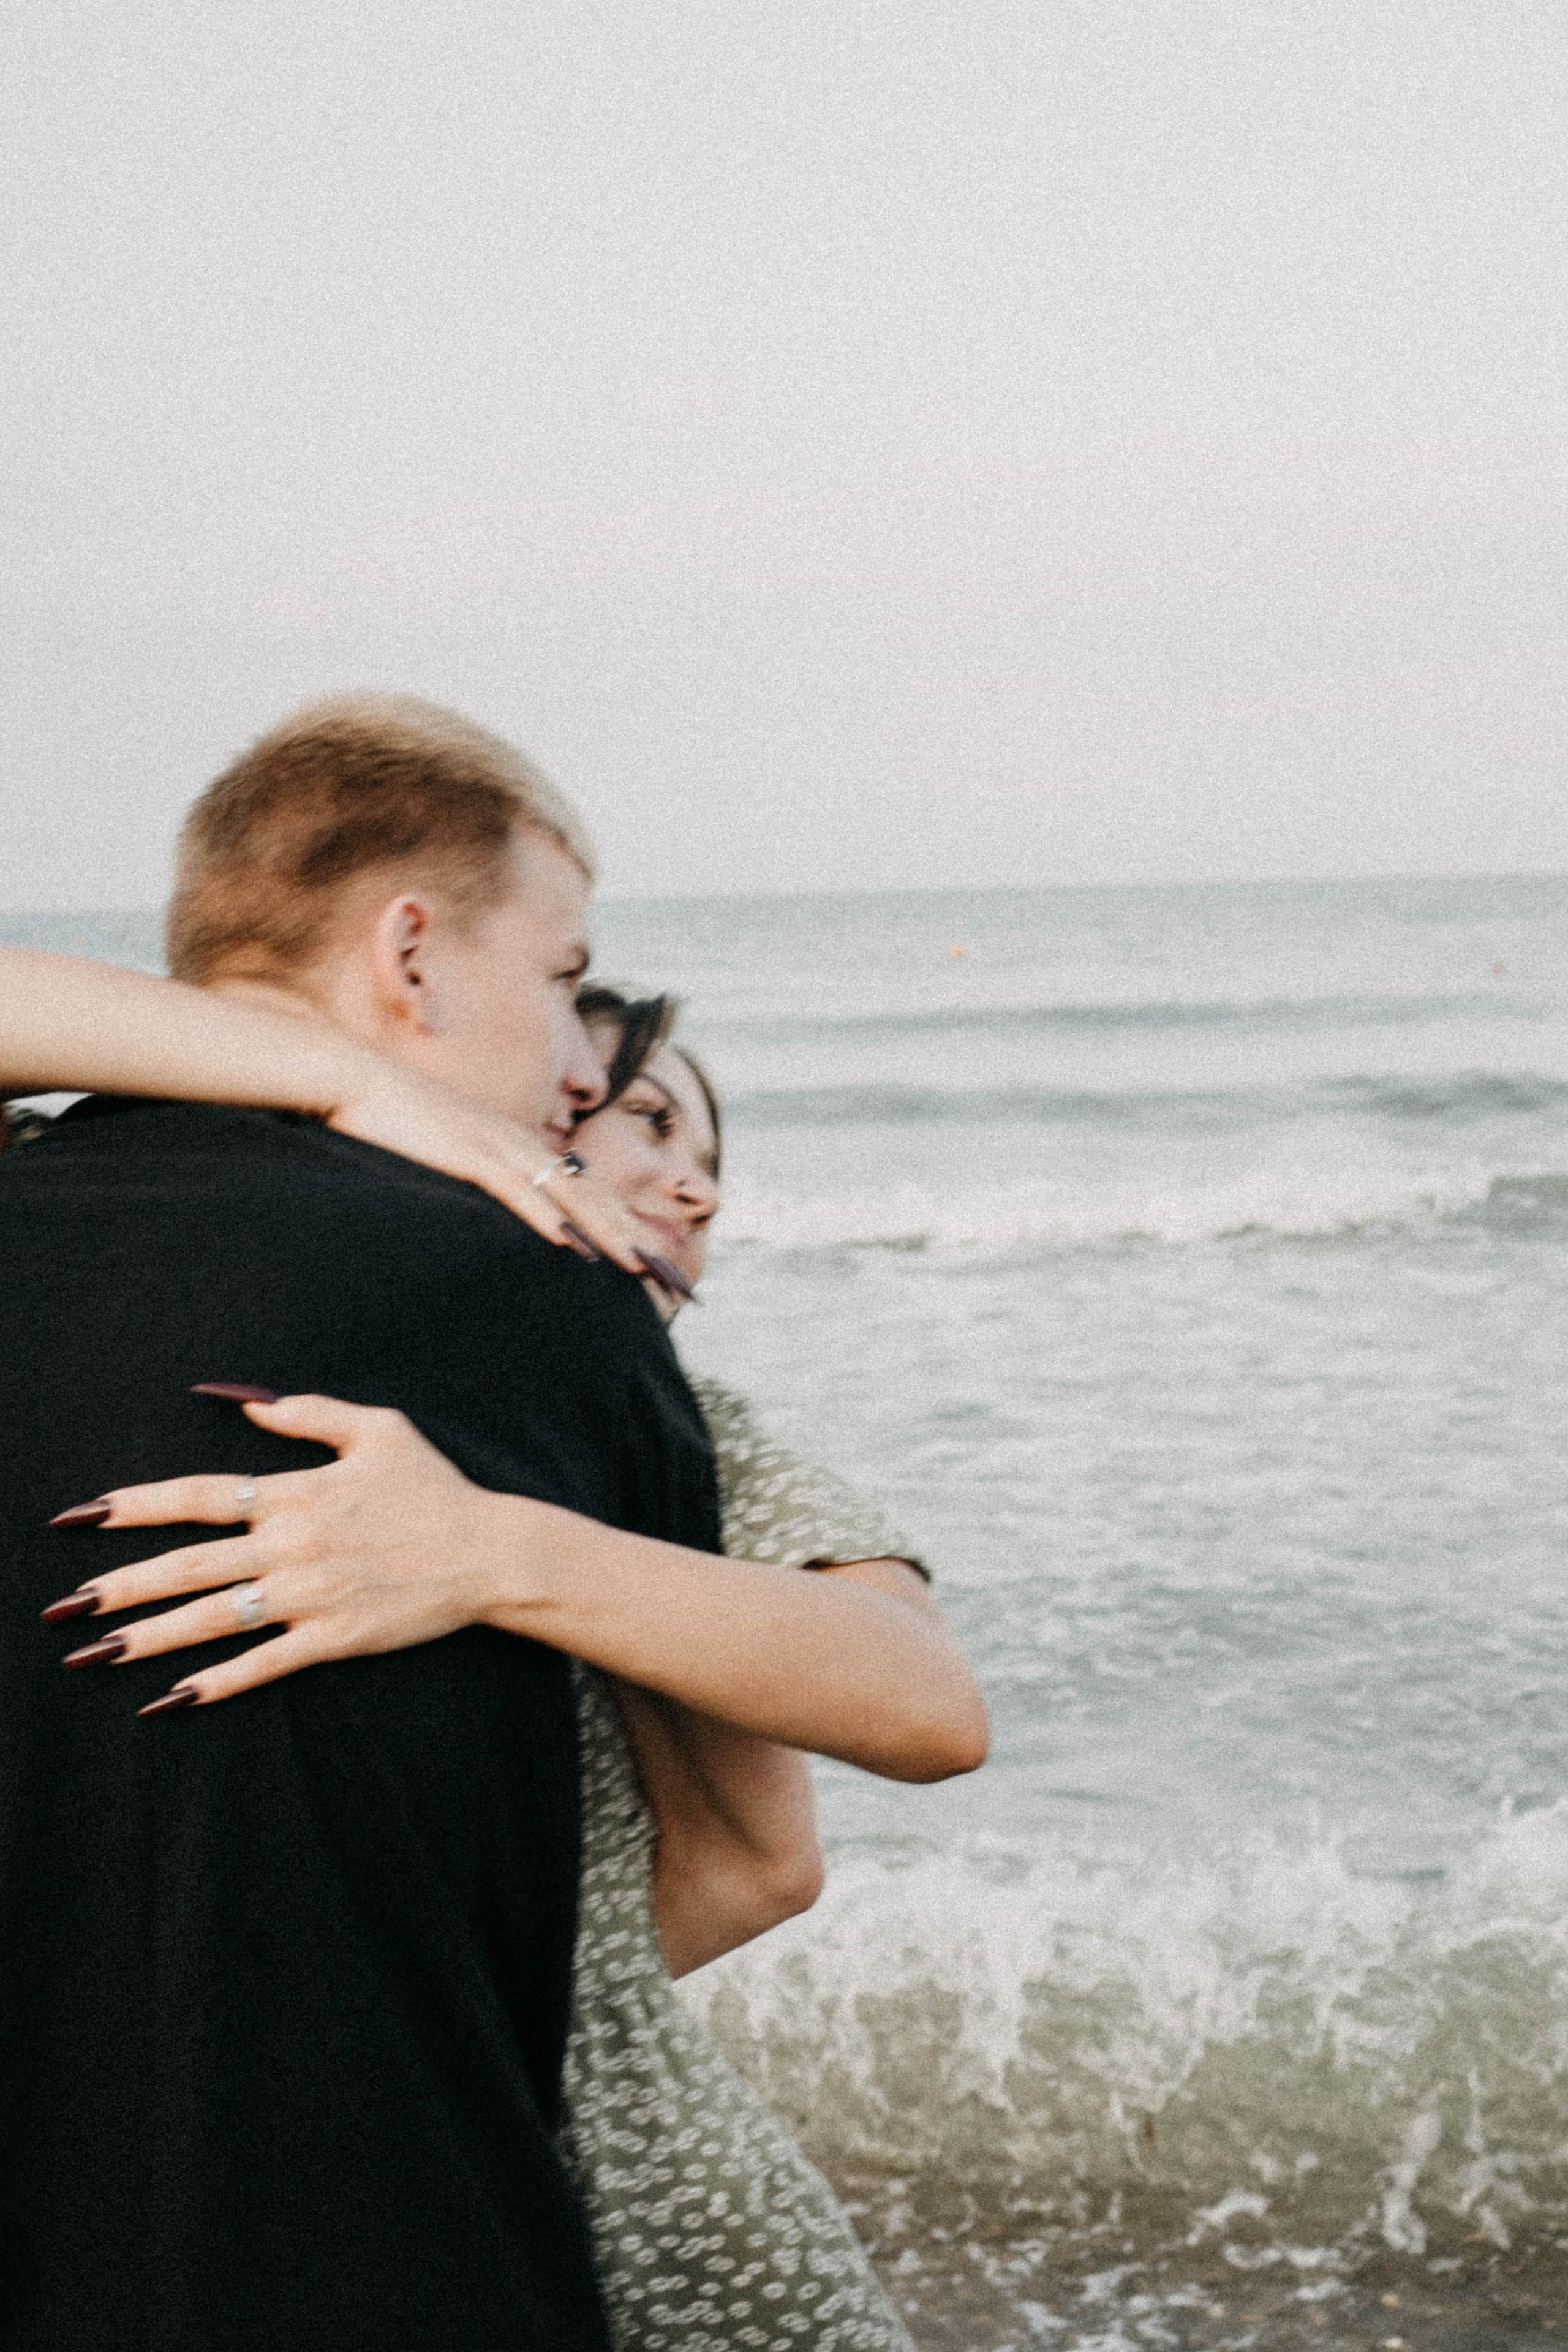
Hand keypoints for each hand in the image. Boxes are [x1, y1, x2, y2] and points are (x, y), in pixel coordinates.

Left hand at [45, 1394, 522, 1711]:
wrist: (489, 1551)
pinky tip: (166, 1700)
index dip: (133, 1506)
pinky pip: (262, 1666)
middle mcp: (291, 1546)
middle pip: (187, 1566)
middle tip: (62, 1606)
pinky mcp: (333, 1639)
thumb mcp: (377, 1429)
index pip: (197, 1498)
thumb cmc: (434, 1487)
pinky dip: (214, 1684)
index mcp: (295, 1494)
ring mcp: (310, 1597)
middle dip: (118, 1586)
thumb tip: (239, 1399)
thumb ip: (305, 1413)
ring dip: (147, 1638)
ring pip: (213, 1619)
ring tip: (93, 1654)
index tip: (78, 1516)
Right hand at [326, 1066, 691, 1295]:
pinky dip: (546, 1217)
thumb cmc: (401, 1128)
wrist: (357, 1083)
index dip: (629, 1230)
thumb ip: (485, 1185)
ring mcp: (497, 1147)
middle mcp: (522, 1146)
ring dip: (609, 1233)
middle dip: (639, 1239)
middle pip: (595, 1198)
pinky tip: (572, 1243)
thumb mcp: (454, 1161)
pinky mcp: (466, 1153)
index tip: (660, 1268)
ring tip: (645, 1266)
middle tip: (675, 1278)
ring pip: (567, 1196)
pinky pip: (515, 1190)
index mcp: (523, 1150)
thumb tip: (507, 1223)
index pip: (590, 1195)